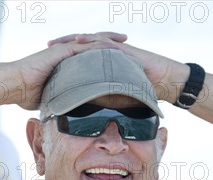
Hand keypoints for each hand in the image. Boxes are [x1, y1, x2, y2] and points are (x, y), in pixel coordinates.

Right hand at [10, 32, 126, 109]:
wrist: (13, 85)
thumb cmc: (25, 94)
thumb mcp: (48, 99)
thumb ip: (58, 102)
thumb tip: (63, 116)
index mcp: (63, 63)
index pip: (87, 57)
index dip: (103, 57)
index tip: (117, 59)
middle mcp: (64, 54)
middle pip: (92, 46)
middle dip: (110, 45)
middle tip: (127, 45)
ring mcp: (63, 51)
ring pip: (90, 42)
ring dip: (108, 41)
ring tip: (124, 41)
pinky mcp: (61, 51)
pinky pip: (83, 46)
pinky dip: (98, 46)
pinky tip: (112, 46)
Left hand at [48, 32, 188, 102]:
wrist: (164, 81)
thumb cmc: (142, 89)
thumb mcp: (116, 95)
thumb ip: (100, 97)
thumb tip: (81, 108)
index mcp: (103, 61)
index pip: (80, 55)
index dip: (64, 56)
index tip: (47, 59)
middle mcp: (107, 52)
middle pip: (82, 44)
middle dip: (64, 44)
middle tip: (47, 46)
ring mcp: (116, 49)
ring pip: (91, 40)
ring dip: (73, 39)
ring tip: (59, 42)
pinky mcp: (124, 50)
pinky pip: (105, 43)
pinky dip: (92, 42)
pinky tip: (79, 42)